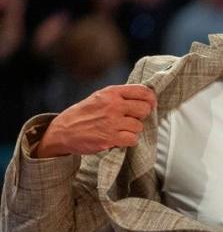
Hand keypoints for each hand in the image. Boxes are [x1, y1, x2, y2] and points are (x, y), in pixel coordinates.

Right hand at [35, 84, 155, 157]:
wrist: (62, 131)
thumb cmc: (84, 114)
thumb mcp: (100, 97)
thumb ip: (120, 96)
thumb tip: (145, 98)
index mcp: (111, 93)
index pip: (143, 91)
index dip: (150, 99)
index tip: (150, 105)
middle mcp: (112, 105)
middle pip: (145, 109)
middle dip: (141, 116)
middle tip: (131, 119)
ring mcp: (112, 121)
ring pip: (139, 126)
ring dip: (132, 130)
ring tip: (120, 130)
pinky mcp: (110, 137)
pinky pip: (133, 139)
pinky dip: (128, 141)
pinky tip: (119, 138)